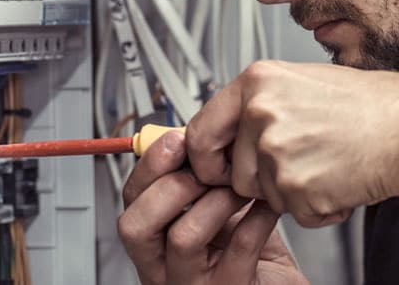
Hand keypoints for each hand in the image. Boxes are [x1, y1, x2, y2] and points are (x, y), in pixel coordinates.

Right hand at [117, 131, 307, 284]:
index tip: (177, 139)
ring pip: (183, 237)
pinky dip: (257, 217)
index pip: (130, 202)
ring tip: (241, 188)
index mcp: (155, 242)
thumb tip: (197, 131)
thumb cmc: (247, 252)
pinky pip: (239, 248)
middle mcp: (164, 268)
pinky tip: (267, 206)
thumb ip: (200, 177)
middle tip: (206, 169)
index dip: (148, 166)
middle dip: (171, 185)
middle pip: (136, 226)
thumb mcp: (214, 209)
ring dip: (217, 201)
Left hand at [187, 61, 398, 226]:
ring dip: (291, 191)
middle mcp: (260, 113)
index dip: (206, 159)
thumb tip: (227, 131)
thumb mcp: (301, 83)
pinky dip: (317, 207)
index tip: (217, 169)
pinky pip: (293, 212)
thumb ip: (257, 105)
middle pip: (231, 172)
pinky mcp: (296, 187)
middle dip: (257, 181)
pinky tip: (340, 179)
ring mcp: (276, 151)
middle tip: (296, 166)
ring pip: (262, 195)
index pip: (198, 132)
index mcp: (256, 82)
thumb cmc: (370, 105)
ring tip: (327, 164)